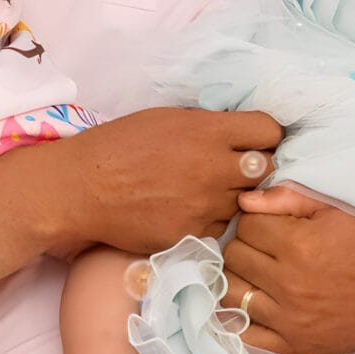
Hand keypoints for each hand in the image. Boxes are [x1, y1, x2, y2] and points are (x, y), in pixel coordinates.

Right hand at [41, 108, 282, 255]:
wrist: (83, 188)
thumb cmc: (120, 145)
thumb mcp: (168, 118)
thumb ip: (209, 126)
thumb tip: (240, 132)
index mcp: (208, 132)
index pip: (270, 131)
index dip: (267, 136)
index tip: (256, 141)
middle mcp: (213, 169)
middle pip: (267, 170)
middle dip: (257, 168)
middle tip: (237, 168)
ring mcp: (205, 206)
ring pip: (245, 202)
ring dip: (234, 197)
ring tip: (205, 190)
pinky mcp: (193, 235)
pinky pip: (220, 227)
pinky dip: (211, 220)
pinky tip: (188, 210)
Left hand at [220, 188, 354, 353]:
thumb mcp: (338, 209)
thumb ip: (290, 198)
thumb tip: (244, 200)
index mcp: (298, 246)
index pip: (246, 225)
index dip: (257, 219)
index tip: (274, 223)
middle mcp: (288, 285)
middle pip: (234, 257)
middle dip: (246, 245)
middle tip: (267, 245)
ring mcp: (289, 320)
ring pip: (231, 293)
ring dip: (241, 277)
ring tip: (259, 271)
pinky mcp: (294, 345)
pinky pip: (245, 332)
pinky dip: (242, 316)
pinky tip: (257, 301)